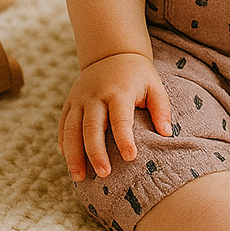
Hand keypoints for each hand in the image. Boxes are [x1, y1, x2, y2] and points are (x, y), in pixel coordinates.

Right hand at [58, 52, 172, 181]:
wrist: (112, 53)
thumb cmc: (138, 76)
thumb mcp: (154, 85)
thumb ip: (161, 109)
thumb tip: (166, 134)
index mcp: (119, 91)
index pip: (120, 118)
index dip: (125, 138)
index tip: (130, 157)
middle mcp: (95, 95)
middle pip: (92, 127)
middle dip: (96, 153)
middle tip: (103, 174)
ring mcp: (79, 98)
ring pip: (71, 129)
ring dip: (74, 154)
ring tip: (78, 177)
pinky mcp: (70, 102)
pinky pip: (63, 124)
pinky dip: (63, 142)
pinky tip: (67, 159)